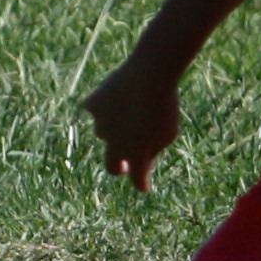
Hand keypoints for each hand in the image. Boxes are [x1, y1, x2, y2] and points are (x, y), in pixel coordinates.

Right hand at [83, 60, 180, 190]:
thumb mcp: (168, 132)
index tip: (143, 185)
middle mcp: (115, 145)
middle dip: (118, 167)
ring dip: (114, 129)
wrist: (150, 75)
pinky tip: (112, 97)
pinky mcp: (93, 105)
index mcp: (137, 156)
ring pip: (104, 133)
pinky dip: (102, 106)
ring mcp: (101, 125)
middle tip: (124, 163)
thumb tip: (142, 159)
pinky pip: (95, 108)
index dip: (141, 183)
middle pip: (112, 167)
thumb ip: (154, 149)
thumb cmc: (166, 105)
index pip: (137, 179)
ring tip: (128, 111)